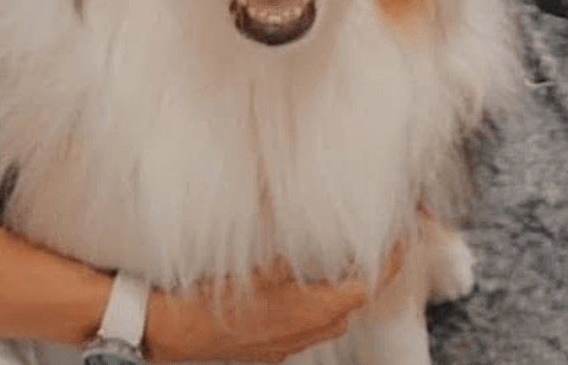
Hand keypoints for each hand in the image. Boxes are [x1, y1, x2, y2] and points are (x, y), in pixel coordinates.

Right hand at [144, 241, 404, 363]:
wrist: (167, 333)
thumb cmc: (204, 300)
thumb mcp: (249, 265)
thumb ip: (286, 251)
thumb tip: (304, 220)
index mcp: (306, 311)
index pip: (364, 287)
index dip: (387, 262)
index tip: (400, 239)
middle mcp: (304, 331)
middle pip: (349, 302)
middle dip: (364, 271)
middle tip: (369, 240)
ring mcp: (286, 342)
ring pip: (327, 313)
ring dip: (336, 287)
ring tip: (335, 256)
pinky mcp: (269, 346)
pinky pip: (302, 322)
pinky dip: (309, 299)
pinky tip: (294, 281)